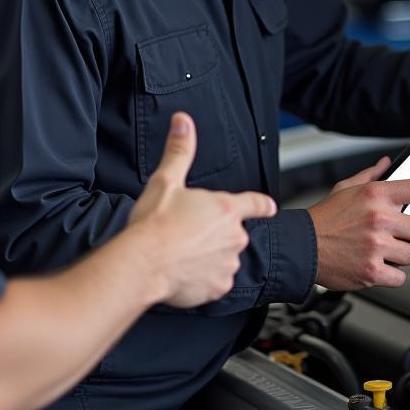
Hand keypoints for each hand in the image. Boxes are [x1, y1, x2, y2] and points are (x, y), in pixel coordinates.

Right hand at [130, 112, 277, 307]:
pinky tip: (184, 272)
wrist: (141, 264)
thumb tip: (183, 121)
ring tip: (183, 252)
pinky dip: (203, 279)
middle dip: (215, 233)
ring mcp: (227, 264)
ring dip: (210, 256)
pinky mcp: (218, 288)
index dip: (262, 204)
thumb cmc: (153, 224)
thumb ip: (180, 150)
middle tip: (188, 233)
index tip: (269, 207)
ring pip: (224, 258)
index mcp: (226, 209)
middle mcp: (234, 237)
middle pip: (233, 233)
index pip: (256, 203)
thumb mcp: (166, 180)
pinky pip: (215, 282)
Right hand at [307, 157, 409, 289]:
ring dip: (402, 257)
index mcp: (375, 196)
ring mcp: (377, 246)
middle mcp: (379, 218)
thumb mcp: (345, 189)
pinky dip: (391, 275)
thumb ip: (370, 176)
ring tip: (381, 253)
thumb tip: (386, 164)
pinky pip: (400, 276)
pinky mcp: (373, 271)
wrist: (301, 247)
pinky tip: (375, 266)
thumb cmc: (324, 219)